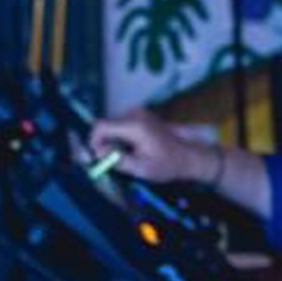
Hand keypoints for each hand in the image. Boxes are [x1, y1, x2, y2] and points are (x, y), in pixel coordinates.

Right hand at [90, 108, 214, 184]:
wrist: (188, 156)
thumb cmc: (167, 164)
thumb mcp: (141, 168)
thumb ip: (117, 159)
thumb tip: (98, 153)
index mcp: (134, 126)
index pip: (101, 126)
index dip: (93, 141)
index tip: (96, 158)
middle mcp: (135, 114)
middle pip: (105, 125)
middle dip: (101, 143)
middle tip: (107, 161)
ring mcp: (138, 112)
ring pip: (111, 125)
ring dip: (110, 141)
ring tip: (121, 157)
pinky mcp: (140, 115)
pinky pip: (120, 124)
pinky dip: (119, 137)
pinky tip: (129, 150)